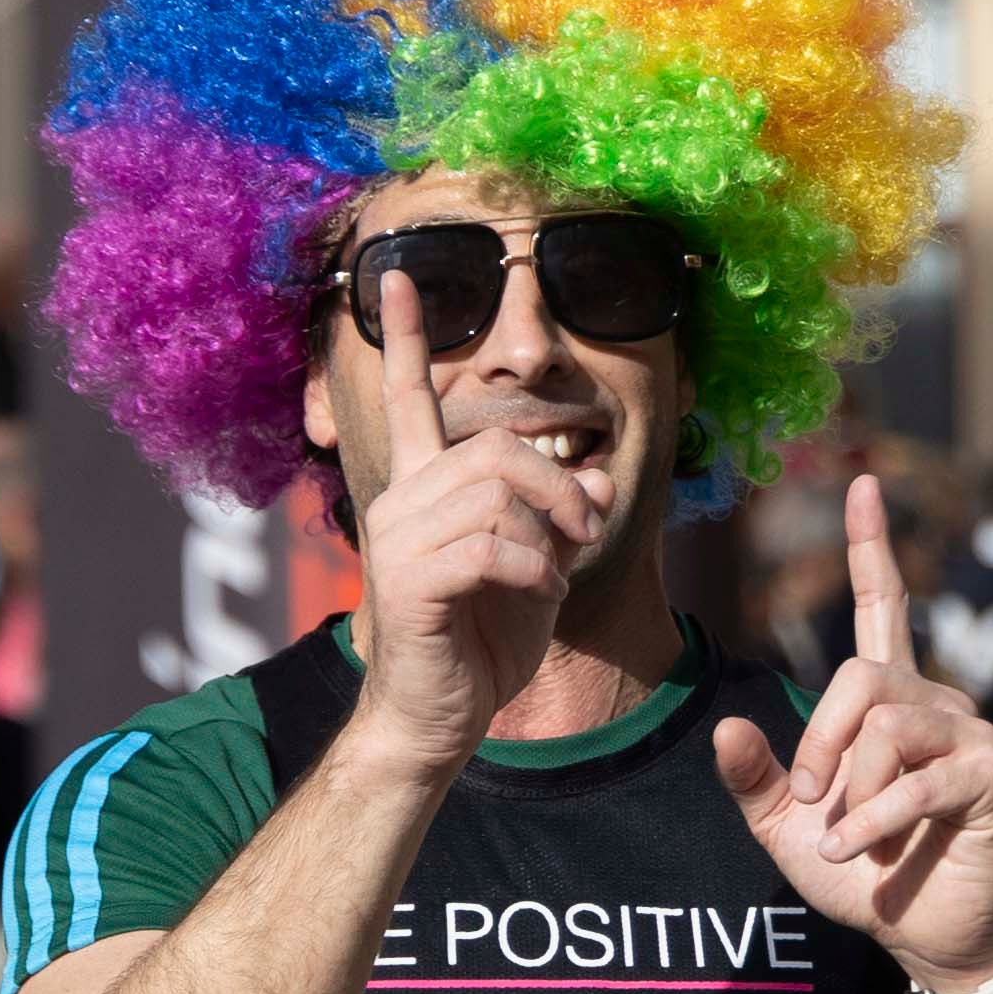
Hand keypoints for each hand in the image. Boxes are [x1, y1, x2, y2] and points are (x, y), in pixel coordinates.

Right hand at [335, 260, 611, 766]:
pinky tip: (538, 596)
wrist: (438, 717)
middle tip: (588, 528)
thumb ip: (564, 514)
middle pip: (498, 449)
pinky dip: (533, 570)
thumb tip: (597, 470)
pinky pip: (490, 545)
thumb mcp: (542, 567)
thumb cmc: (481, 643)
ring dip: (553, 532)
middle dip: (561, 486)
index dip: (405, 336)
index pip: (408, 398)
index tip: (394, 276)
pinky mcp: (408, 580)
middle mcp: (400, 500)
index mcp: (422, 488)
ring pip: (498, 493)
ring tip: (559, 572)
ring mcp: (396, 539)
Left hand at [713, 474, 992, 985]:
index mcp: (887, 698)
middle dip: (820, 741)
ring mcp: (969, 734)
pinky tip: (857, 851)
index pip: (884, 603)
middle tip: (809, 802)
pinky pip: (918, 779)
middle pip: (862, 678)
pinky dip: (874, 819)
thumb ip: (753, 778)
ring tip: (849, 838)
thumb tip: (725, 726)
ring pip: (888, 725)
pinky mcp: (990, 776)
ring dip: (851, 790)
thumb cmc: (862, 873)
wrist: (923, 935)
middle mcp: (934, 700)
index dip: (871, 546)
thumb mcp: (784, 828)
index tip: (863, 484)